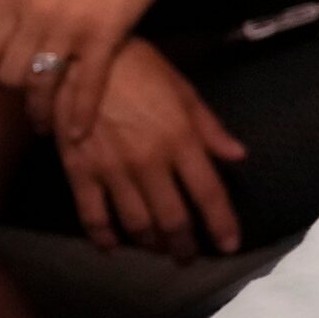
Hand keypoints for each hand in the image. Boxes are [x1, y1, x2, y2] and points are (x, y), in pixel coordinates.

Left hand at [0, 0, 191, 139]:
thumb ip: (31, 0)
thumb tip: (22, 29)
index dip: (2, 64)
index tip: (19, 70)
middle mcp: (35, 13)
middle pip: (10, 74)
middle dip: (23, 89)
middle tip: (38, 96)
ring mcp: (68, 27)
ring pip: (41, 86)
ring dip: (44, 111)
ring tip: (50, 125)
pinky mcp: (103, 37)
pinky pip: (84, 86)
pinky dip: (80, 114)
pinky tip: (79, 132)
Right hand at [57, 41, 246, 259]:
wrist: (81, 60)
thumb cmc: (141, 68)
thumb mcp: (184, 91)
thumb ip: (210, 128)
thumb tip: (238, 156)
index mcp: (181, 140)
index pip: (209, 193)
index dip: (222, 223)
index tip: (230, 245)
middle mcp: (150, 163)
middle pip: (173, 219)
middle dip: (185, 245)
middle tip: (190, 257)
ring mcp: (113, 171)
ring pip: (137, 224)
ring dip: (151, 245)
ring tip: (160, 251)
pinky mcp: (80, 173)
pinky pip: (93, 216)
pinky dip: (104, 237)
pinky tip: (113, 247)